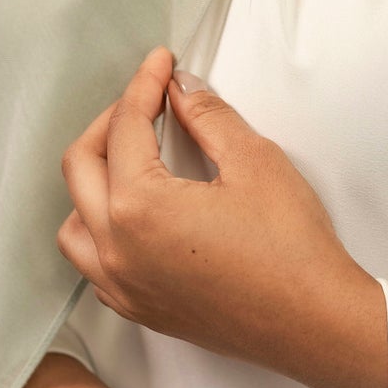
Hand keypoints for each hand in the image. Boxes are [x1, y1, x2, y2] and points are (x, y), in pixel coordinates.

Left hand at [56, 49, 387, 387]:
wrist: (313, 322)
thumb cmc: (290, 248)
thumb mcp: (254, 161)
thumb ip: (208, 117)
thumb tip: (182, 90)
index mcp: (139, 208)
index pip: (125, 128)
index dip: (143, 86)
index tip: (160, 64)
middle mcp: (117, 250)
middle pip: (81, 167)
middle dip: (110, 122)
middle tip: (147, 100)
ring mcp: (123, 285)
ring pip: (74, 222)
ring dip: (93, 181)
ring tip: (132, 156)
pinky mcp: (139, 309)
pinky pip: (93, 263)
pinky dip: (100, 229)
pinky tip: (135, 213)